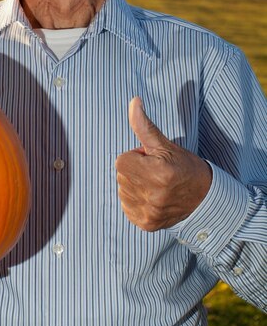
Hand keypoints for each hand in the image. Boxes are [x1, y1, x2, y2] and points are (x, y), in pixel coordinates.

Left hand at [115, 97, 211, 230]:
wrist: (205, 199)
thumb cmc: (184, 166)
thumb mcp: (165, 144)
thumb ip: (144, 125)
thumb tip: (133, 101)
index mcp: (157, 174)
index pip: (121, 160)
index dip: (136, 157)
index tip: (151, 160)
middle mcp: (152, 196)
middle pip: (121, 175)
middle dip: (134, 170)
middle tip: (155, 172)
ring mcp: (149, 213)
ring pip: (122, 190)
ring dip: (134, 185)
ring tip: (155, 185)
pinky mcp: (146, 224)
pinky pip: (126, 207)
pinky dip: (136, 201)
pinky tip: (153, 198)